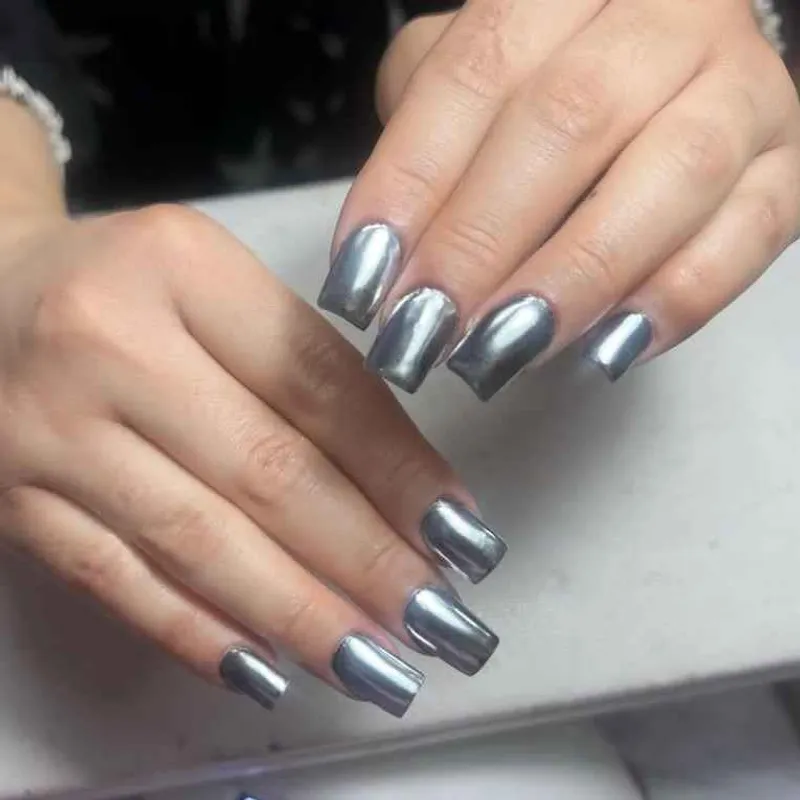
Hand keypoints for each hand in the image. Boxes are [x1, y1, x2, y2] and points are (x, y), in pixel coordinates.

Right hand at [0, 205, 504, 717]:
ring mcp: (49, 431)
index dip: (398, 469)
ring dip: (299, 613)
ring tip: (377, 661)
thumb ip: (300, 365)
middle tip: (439, 619)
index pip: (318, 384)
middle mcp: (108, 344)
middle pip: (267, 472)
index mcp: (181, 266)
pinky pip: (116, 579)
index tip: (460, 533)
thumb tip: (401, 485)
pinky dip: (198, 631)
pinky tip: (269, 667)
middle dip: (365, 559)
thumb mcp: (217, 285)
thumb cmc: (127, 286)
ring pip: (198, 541)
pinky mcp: (13, 501)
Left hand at [320, 0, 799, 396]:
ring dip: (576, 276)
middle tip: (421, 332)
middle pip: (568, 122)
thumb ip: (423, 138)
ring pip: (672, 175)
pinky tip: (607, 351)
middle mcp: (666, 19)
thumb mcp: (469, 77)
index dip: (413, 181)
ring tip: (500, 351)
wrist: (669, 74)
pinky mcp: (786, 165)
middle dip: (481, 241)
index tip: (364, 278)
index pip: (476, 71)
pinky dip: (679, 297)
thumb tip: (381, 258)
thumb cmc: (547, 84)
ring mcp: (741, 91)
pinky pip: (751, 232)